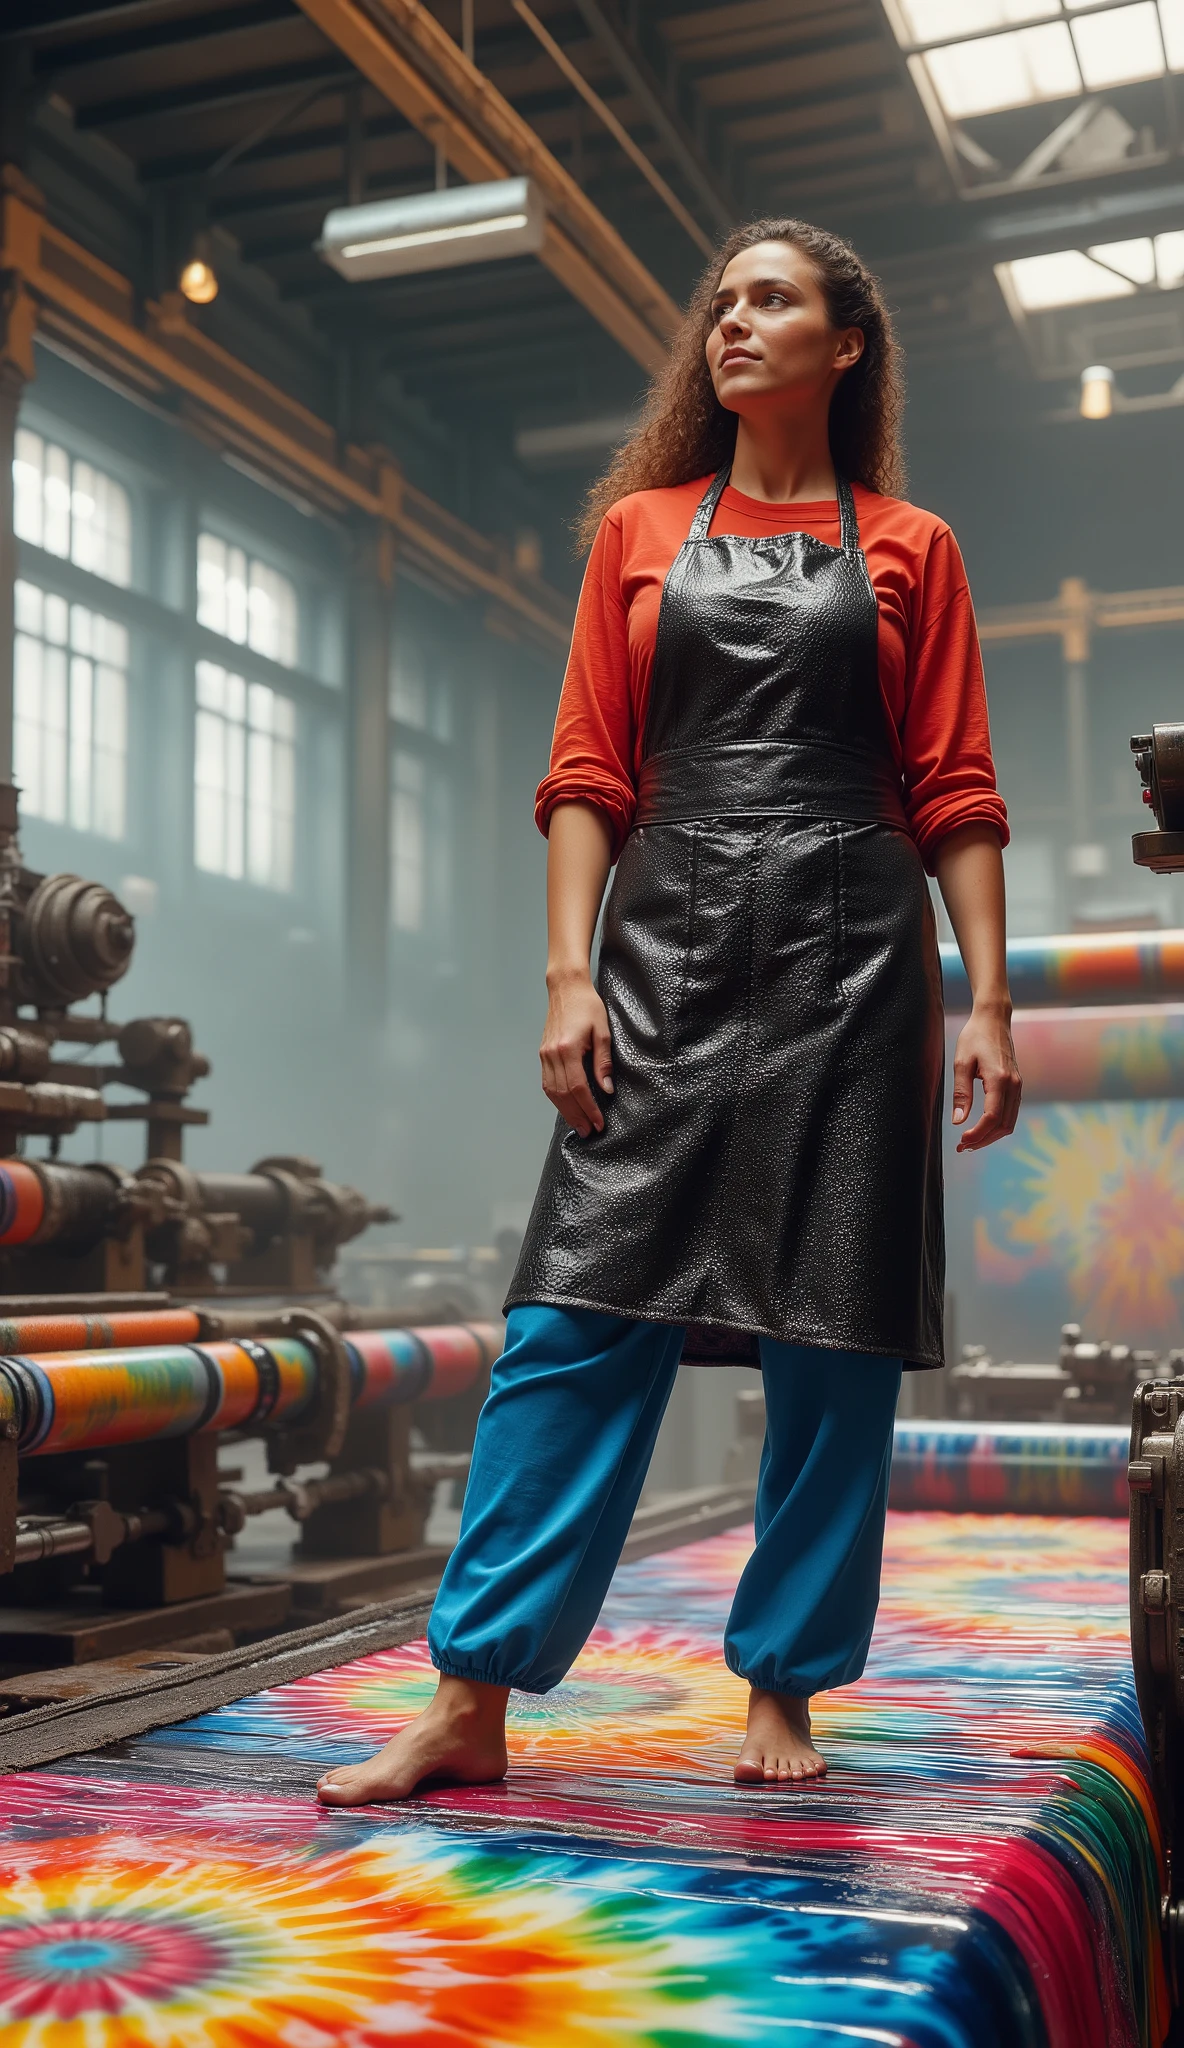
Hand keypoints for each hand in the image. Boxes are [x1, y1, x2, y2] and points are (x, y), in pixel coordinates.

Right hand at [540, 969, 612, 1135]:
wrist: (566, 988)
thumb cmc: (587, 1006)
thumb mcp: (602, 1032)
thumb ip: (603, 1062)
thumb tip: (607, 1089)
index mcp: (568, 1049)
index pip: (578, 1088)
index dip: (589, 1108)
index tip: (599, 1122)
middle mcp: (552, 1054)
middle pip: (563, 1095)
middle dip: (577, 1116)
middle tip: (588, 1131)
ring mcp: (545, 1055)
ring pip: (552, 1092)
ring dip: (565, 1111)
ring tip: (578, 1125)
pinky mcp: (543, 1054)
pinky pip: (547, 1082)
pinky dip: (556, 1098)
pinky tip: (566, 1107)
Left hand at [951, 1002, 1020, 1151]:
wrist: (994, 1019)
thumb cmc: (974, 1037)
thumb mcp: (961, 1063)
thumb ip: (961, 1093)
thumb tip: (958, 1121)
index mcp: (1000, 1079)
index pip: (992, 1117)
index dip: (977, 1134)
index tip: (961, 1141)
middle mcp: (1014, 1085)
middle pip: (1003, 1125)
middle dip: (983, 1140)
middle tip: (962, 1147)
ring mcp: (1018, 1086)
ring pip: (1009, 1122)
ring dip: (991, 1136)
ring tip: (969, 1142)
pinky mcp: (1016, 1086)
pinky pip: (1011, 1113)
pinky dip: (997, 1126)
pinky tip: (981, 1128)